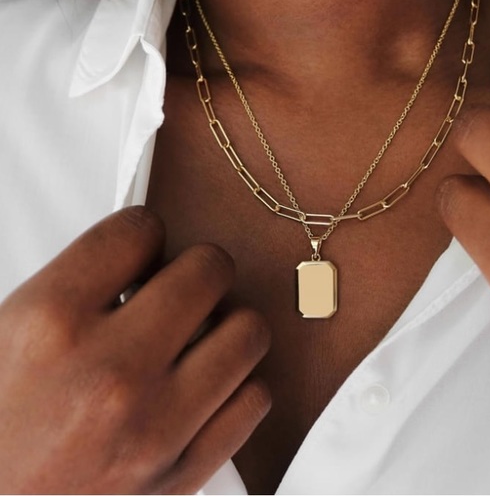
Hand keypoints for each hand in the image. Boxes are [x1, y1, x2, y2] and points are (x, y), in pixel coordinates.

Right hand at [0, 207, 270, 493]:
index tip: (145, 248)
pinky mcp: (182, 473)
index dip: (145, 231)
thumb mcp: (15, 330)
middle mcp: (109, 373)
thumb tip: (152, 249)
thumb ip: (85, 282)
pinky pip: (254, 399)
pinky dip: (238, 384)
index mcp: (52, 324)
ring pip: (248, 331)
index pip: (139, 230)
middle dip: (198, 268)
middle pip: (209, 270)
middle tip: (184, 284)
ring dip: (230, 324)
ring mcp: (152, 428)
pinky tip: (208, 385)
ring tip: (202, 335)